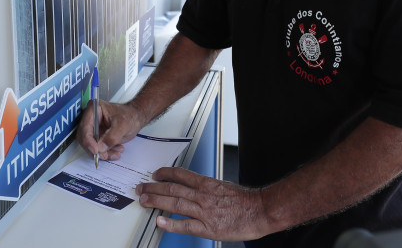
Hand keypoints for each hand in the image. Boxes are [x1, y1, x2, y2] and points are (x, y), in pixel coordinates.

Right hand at [76, 100, 143, 160]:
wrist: (136, 117)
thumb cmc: (130, 115)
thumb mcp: (123, 125)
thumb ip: (111, 137)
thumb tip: (100, 148)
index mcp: (94, 109)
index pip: (85, 127)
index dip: (88, 140)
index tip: (95, 150)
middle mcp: (91, 118)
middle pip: (84, 137)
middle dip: (94, 149)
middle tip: (104, 155)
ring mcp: (94, 128)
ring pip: (90, 145)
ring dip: (102, 152)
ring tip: (115, 153)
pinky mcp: (98, 136)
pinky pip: (97, 148)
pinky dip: (106, 153)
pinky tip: (116, 151)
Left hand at [136, 167, 269, 240]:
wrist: (260, 210)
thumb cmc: (245, 201)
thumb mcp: (223, 186)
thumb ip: (207, 188)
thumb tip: (194, 188)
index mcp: (207, 183)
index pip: (180, 174)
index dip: (165, 173)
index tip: (155, 174)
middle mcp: (202, 195)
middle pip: (172, 188)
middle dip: (154, 188)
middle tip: (141, 188)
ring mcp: (204, 211)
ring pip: (174, 204)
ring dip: (156, 201)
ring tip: (144, 201)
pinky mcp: (208, 227)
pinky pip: (185, 225)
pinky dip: (170, 223)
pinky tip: (159, 222)